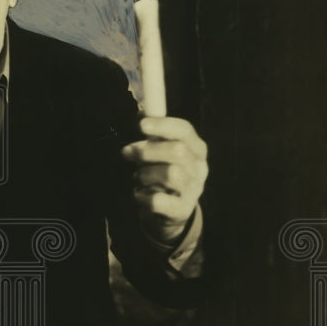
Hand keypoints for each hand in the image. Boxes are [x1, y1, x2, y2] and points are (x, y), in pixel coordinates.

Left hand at [121, 116, 207, 244]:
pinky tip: (140, 194)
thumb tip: (142, 113)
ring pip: (170, 174)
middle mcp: (199, 168)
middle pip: (177, 150)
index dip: (163, 125)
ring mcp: (194, 190)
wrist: (170, 212)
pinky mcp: (182, 210)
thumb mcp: (161, 152)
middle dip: (147, 150)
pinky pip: (158, 200)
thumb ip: (154, 135)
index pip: (185, 130)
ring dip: (145, 174)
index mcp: (196, 148)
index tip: (141, 124)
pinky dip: (142, 196)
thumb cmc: (162, 173)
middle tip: (127, 152)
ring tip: (138, 177)